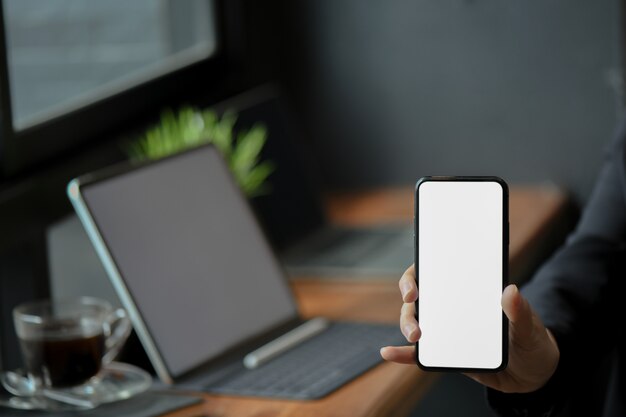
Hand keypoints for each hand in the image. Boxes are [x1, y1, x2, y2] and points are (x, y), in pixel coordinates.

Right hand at [380, 265, 559, 393]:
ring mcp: (445, 329)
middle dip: (409, 300)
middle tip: (411, 303)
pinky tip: (388, 353)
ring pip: (415, 322)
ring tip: (414, 336)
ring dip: (407, 325)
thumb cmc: (531, 341)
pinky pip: (419, 353)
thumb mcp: (530, 326)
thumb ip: (520, 311)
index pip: (437, 274)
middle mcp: (452, 307)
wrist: (533, 373)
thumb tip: (511, 290)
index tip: (415, 284)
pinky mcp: (444, 354)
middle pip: (419, 297)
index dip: (419, 274)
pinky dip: (402, 353)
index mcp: (469, 291)